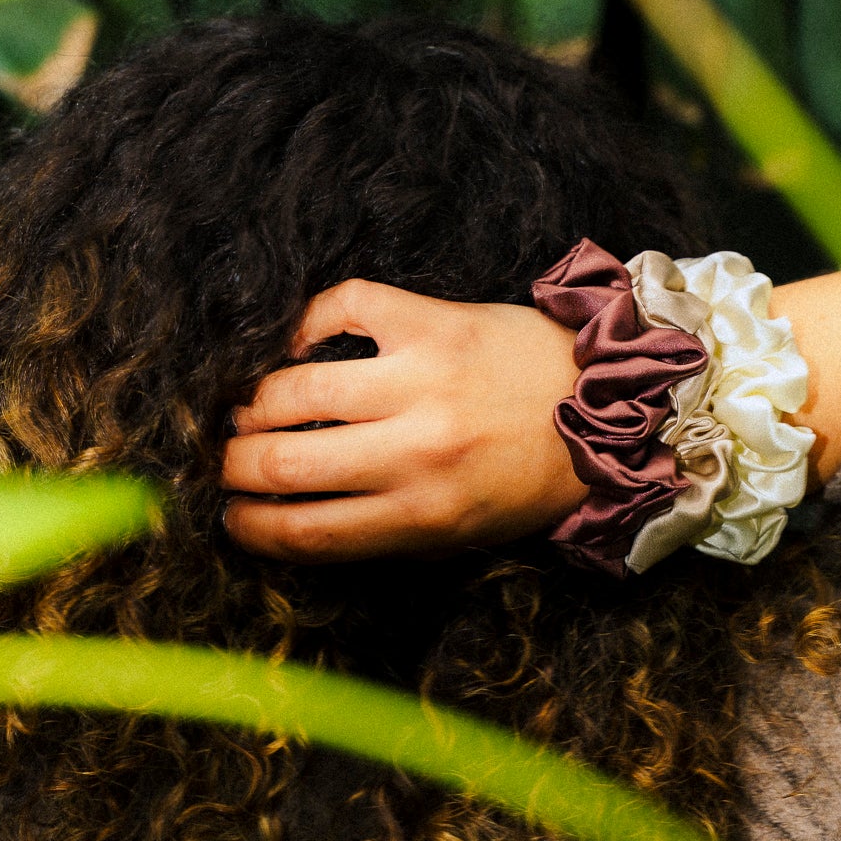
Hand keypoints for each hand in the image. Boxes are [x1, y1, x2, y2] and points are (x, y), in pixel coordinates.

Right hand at [221, 280, 586, 561]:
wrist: (610, 411)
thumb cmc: (528, 478)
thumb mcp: (464, 532)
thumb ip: (386, 533)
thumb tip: (295, 527)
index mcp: (425, 515)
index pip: (307, 532)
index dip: (251, 529)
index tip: (232, 518)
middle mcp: (418, 450)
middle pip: (286, 464)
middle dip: (236, 468)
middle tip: (229, 461)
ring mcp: (422, 380)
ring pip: (295, 389)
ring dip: (256, 404)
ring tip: (253, 409)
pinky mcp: (432, 321)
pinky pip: (342, 307)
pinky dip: (306, 323)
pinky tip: (299, 344)